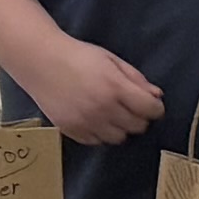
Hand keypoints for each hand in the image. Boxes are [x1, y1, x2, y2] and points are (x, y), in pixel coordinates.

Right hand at [28, 35, 165, 144]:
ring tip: (111, 113)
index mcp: (115, 87)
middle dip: (139, 117)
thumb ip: (136, 79)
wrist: (41, 61)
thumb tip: (156, 95)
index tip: (150, 104)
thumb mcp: (111, 60)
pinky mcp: (72, 130)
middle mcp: (103, 108)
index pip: (150, 110)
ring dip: (120, 128)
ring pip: (119, 138)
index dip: (155, 108)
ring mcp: (86, 122)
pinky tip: (95, 118)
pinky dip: (101, 133)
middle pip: (138, 126)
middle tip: (130, 107)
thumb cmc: (78, 56)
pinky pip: (97, 141)